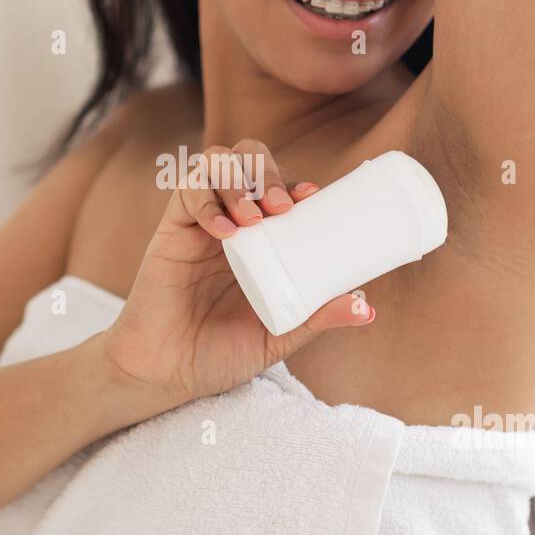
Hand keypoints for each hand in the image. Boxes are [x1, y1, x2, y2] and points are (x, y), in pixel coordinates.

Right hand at [106, 139, 375, 404]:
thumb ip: (317, 318)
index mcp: (260, 239)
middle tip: (281, 207)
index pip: (279, 186)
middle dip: (268, 171)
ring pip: (216, 162)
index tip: (312, 196)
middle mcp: (231, 222)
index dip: (295, 181)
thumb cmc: (221, 353)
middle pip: (248, 160)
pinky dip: (207, 202)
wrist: (167, 374)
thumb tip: (367, 306)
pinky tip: (224, 231)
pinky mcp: (170, 230)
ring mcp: (199, 223)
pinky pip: (186, 192)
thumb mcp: (280, 336)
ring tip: (253, 218)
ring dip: (238, 180)